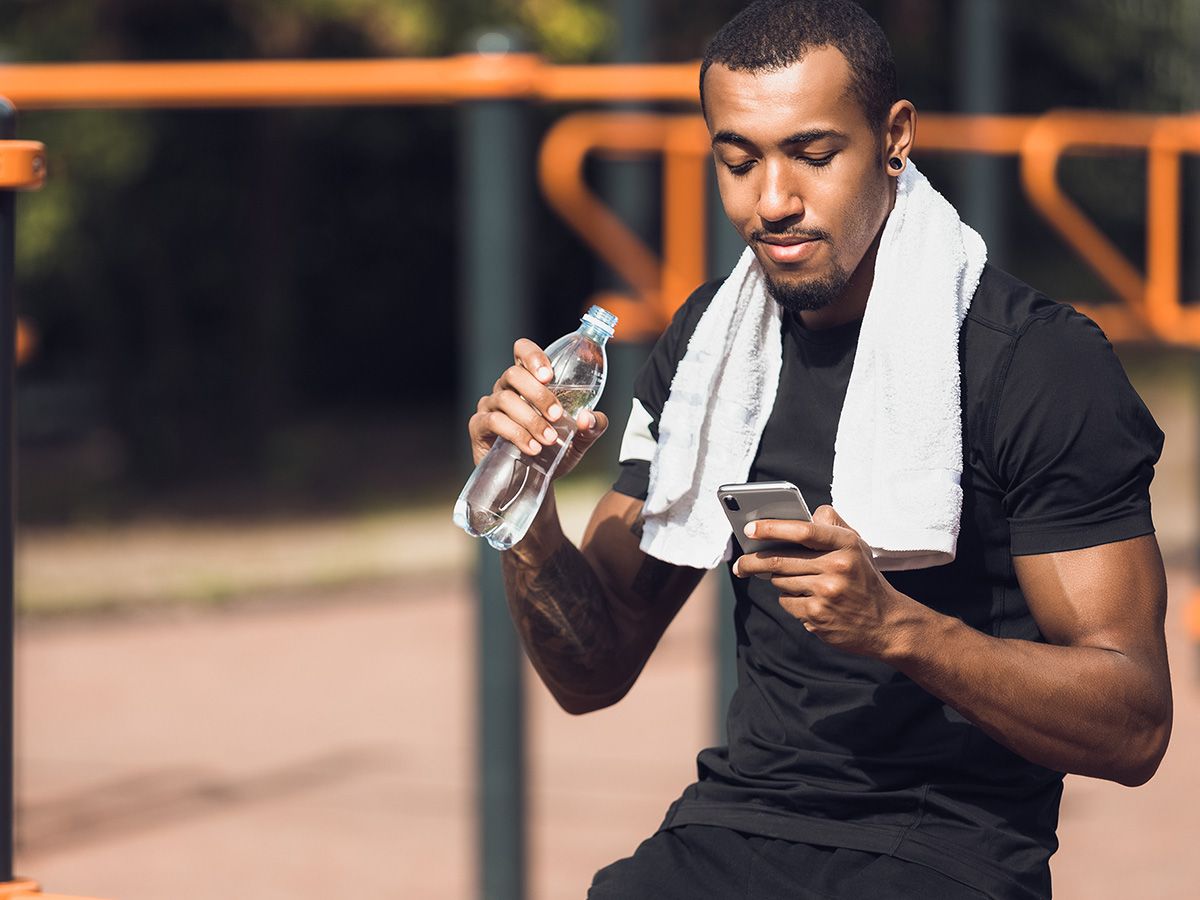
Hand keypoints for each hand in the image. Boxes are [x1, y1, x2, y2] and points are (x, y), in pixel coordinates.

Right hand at [468, 338, 607, 476]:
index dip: (533, 356)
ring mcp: (489, 406)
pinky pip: (493, 421)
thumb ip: (593, 426)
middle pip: (513, 374)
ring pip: (505, 399)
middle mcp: (505, 388)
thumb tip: (589, 417)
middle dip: (538, 394)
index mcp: (528, 382)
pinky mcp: (479, 427)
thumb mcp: (581, 440)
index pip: (522, 351)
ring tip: (549, 439)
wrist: (535, 483)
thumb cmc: (554, 453)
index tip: (549, 375)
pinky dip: (516, 434)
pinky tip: (532, 448)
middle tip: (556, 415)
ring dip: (531, 419)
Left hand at [731, 505, 918, 658]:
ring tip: (792, 581)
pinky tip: (807, 600)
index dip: (772, 527)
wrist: (885, 623)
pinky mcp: (818, 616)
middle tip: (740, 564)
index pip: (803, 530)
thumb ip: (831, 525)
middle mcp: (836, 567)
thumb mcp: (856, 545)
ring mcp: (826, 593)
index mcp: (845, 544)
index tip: (750, 529)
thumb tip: (804, 513)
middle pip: (780, 560)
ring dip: (778, 581)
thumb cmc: (863, 578)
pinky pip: (787, 602)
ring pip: (780, 581)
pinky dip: (790, 600)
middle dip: (753, 561)